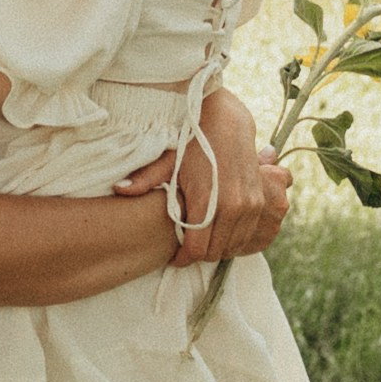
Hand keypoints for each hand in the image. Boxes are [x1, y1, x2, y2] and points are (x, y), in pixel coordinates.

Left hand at [119, 88, 291, 261]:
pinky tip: (220, 233)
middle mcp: (233, 206)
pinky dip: (234, 241)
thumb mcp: (169, 160)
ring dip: (217, 250)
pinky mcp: (260, 203)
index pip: (197, 248)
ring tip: (202, 241)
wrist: (228, 122)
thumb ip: (146, 178)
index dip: (183, 258)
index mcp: (207, 200)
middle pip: (214, 252)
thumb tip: (120, 189)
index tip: (175, 258)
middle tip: (186, 249)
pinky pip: (247, 236)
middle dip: (199, 255)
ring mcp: (250, 206)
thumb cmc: (193, 142)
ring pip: (232, 247)